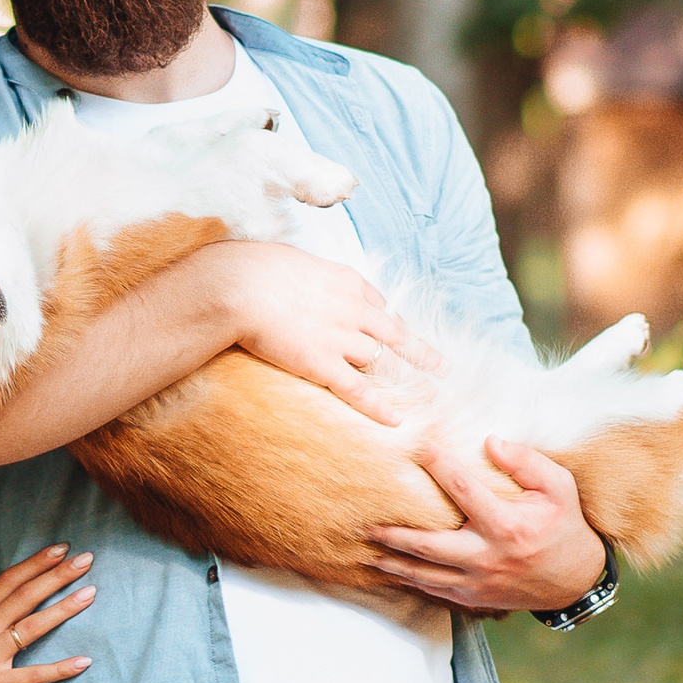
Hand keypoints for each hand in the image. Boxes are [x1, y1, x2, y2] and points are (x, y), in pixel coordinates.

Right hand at [0, 547, 93, 682]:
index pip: (7, 582)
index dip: (35, 563)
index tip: (59, 549)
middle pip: (24, 595)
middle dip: (57, 574)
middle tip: (86, 559)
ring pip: (32, 626)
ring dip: (64, 608)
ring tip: (90, 593)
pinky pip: (32, 676)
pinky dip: (60, 668)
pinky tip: (83, 661)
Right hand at [218, 244, 439, 422]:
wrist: (241, 285)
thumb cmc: (255, 269)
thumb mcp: (291, 261)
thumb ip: (304, 276)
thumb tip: (294, 278)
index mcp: (347, 281)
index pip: (377, 303)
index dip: (386, 320)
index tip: (393, 331)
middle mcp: (353, 309)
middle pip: (395, 333)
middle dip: (419, 352)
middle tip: (440, 366)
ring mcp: (341, 338)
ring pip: (380, 361)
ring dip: (398, 380)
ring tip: (420, 398)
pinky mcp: (323, 364)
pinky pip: (358, 390)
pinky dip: (378, 407)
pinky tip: (395, 421)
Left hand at [357, 437, 605, 616]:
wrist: (575, 581)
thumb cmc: (565, 527)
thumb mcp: (560, 488)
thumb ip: (527, 462)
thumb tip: (491, 441)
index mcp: (507, 525)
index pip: (463, 490)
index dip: (439, 465)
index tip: (418, 446)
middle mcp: (487, 556)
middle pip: (428, 544)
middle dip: (395, 532)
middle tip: (367, 520)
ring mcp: (477, 581)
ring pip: (423, 574)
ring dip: (392, 562)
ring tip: (366, 549)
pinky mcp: (473, 597)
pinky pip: (433, 591)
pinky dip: (409, 581)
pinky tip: (390, 570)